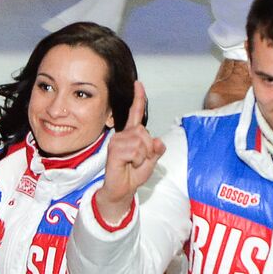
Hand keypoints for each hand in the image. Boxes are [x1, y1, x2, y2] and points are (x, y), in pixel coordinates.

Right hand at [96, 82, 164, 225]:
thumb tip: (158, 141)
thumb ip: (157, 149)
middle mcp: (123, 135)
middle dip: (149, 148)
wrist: (122, 190)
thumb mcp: (151, 160)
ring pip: (142, 141)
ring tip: (134, 163)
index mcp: (132, 134)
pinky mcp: (114, 150)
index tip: (138, 84)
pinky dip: (139, 159)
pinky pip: (136, 150)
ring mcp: (117, 142)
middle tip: (140, 160)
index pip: (136, 113)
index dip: (138, 98)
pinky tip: (130, 164)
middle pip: (145, 131)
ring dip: (144, 155)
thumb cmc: (134, 174)